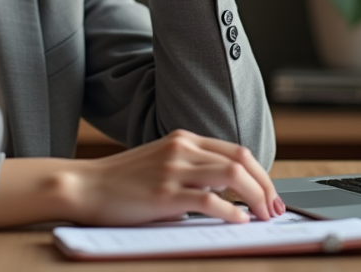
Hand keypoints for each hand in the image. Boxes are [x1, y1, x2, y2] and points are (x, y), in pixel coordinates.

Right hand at [65, 130, 283, 225]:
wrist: (85, 186)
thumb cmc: (121, 181)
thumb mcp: (160, 164)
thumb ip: (191, 171)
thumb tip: (225, 194)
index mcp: (184, 140)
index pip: (236, 151)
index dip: (261, 174)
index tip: (270, 195)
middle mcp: (182, 149)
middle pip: (241, 160)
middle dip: (266, 186)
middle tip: (275, 209)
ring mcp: (173, 169)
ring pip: (232, 176)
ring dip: (256, 197)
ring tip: (263, 216)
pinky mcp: (164, 193)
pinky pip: (209, 201)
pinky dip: (231, 212)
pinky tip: (239, 221)